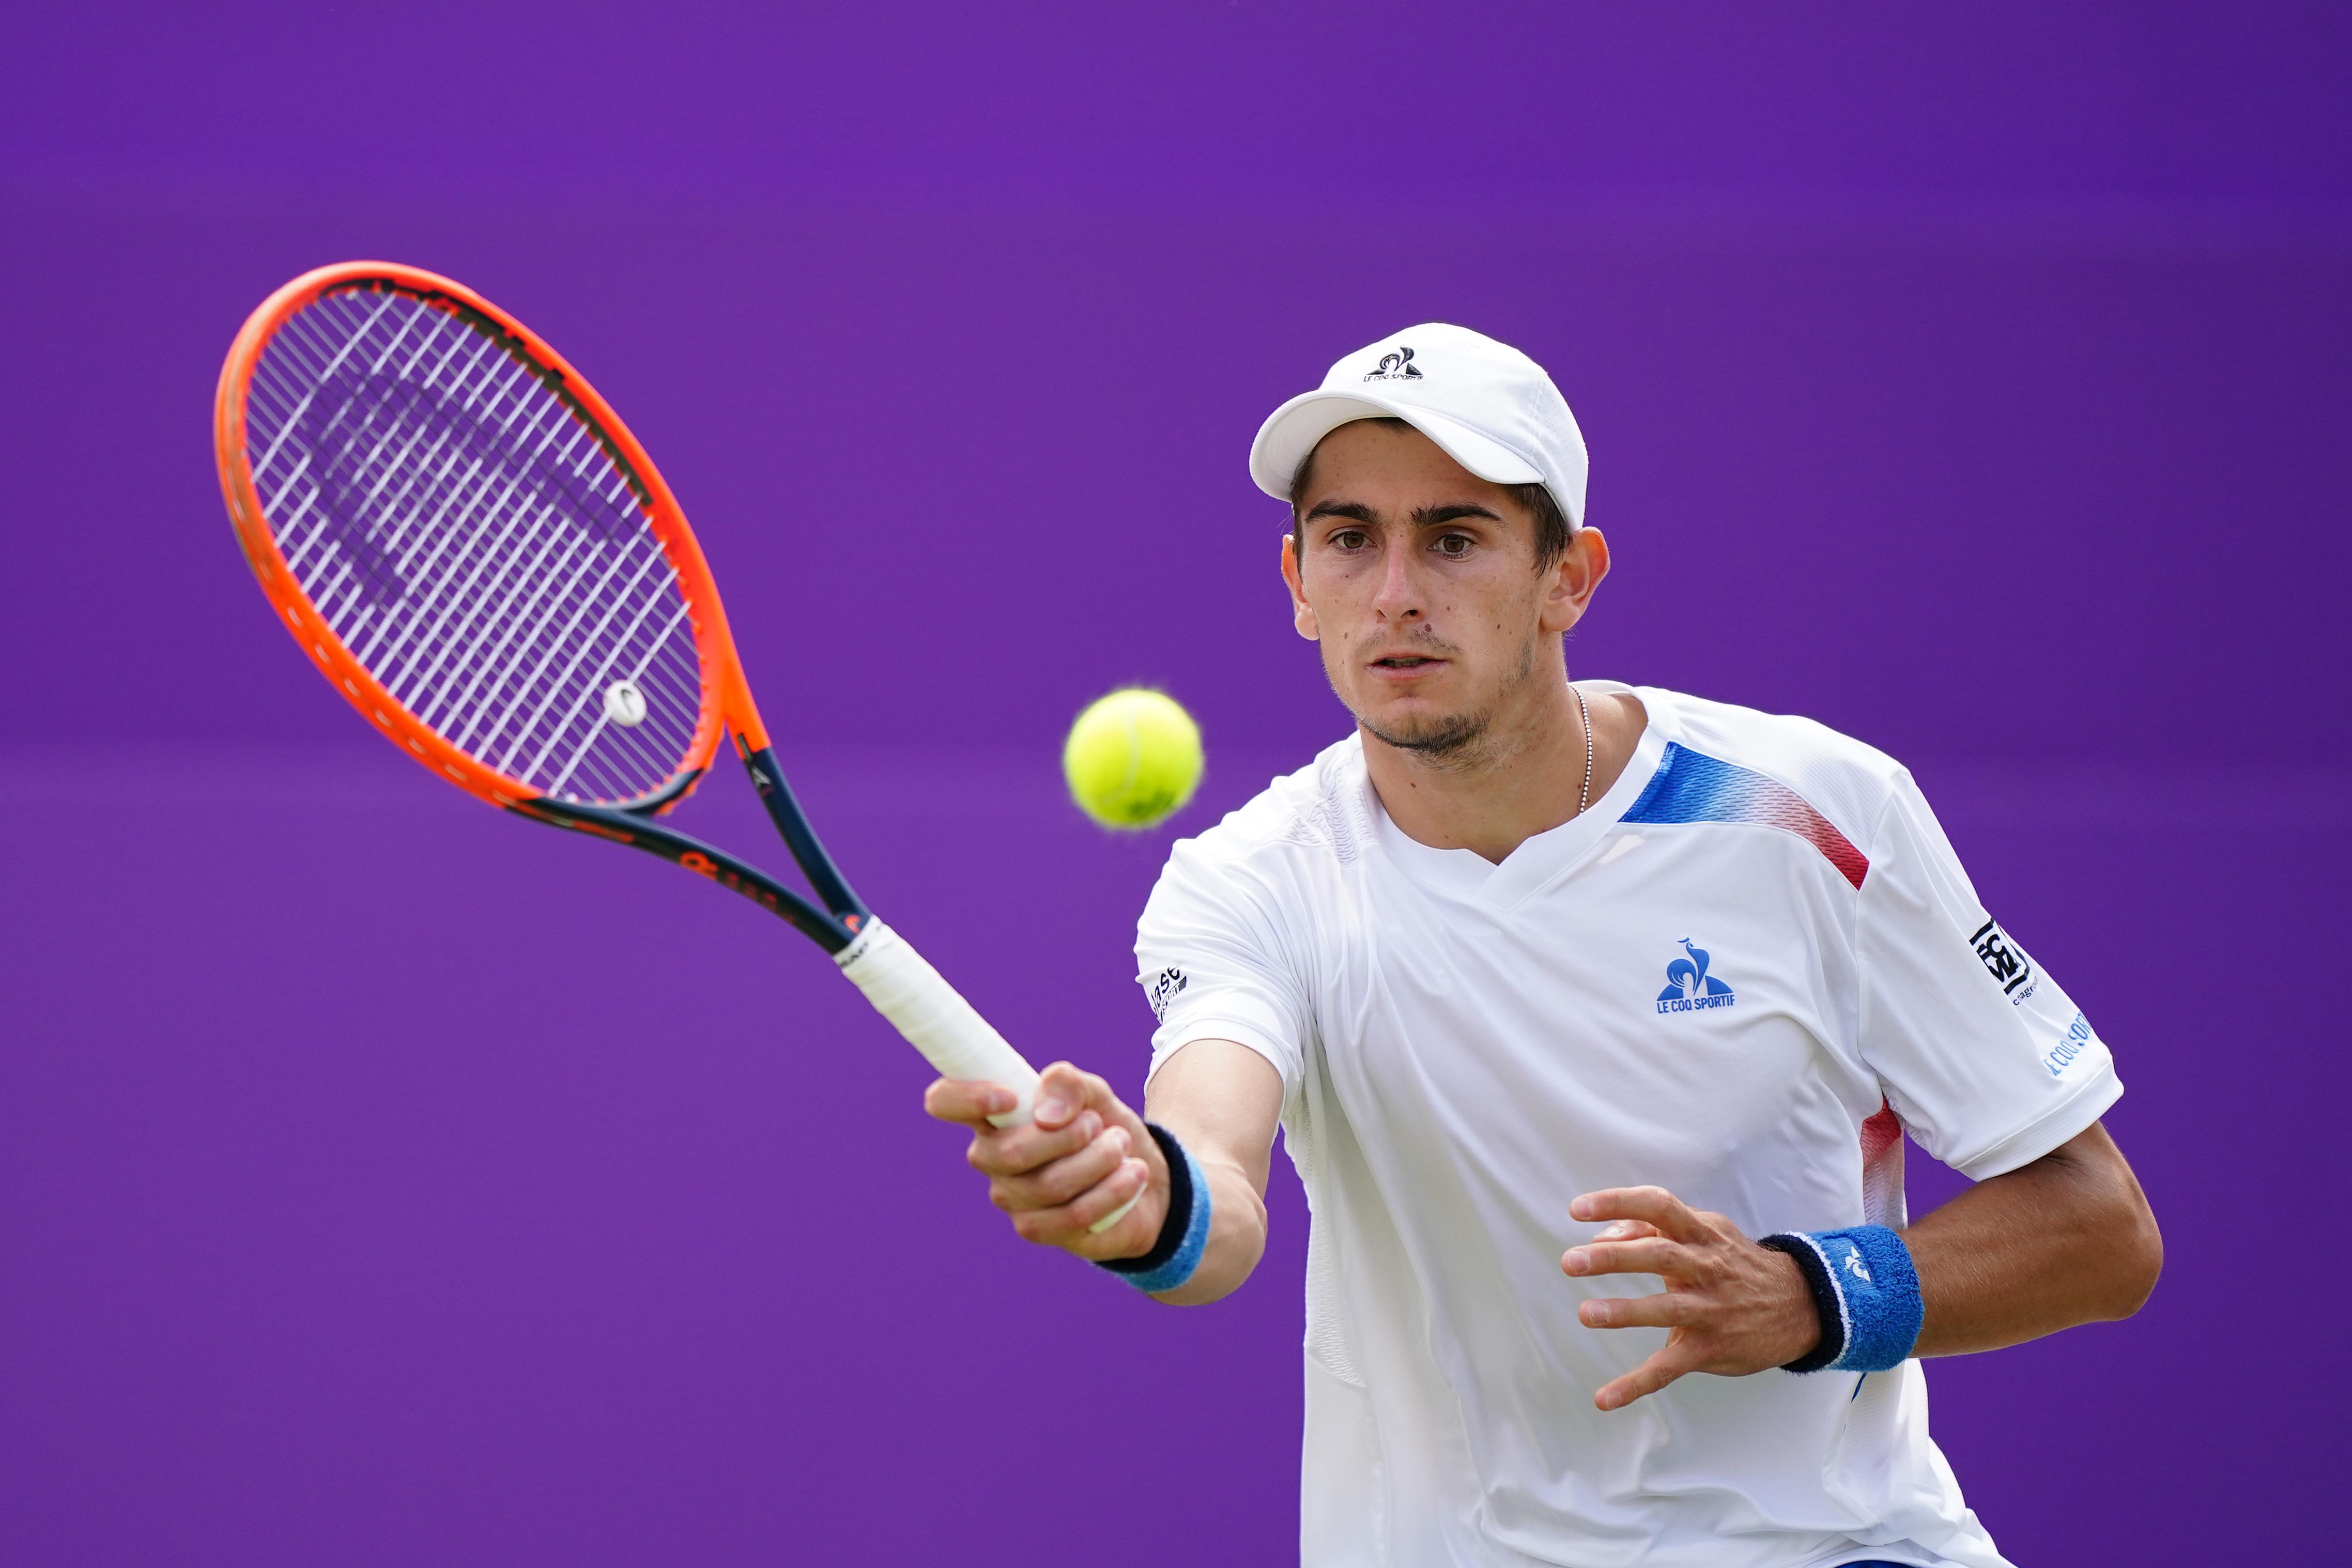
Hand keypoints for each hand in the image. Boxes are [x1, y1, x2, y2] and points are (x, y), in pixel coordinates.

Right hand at [923, 1062, 1167, 1261]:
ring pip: (1050, 1184)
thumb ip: (1070, 1085)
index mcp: (992, 1114)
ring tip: (1121, 1145)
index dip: (965, 1097)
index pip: (945, 1101)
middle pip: (1010, 1151)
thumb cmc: (1104, 1127)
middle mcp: (991, 1158)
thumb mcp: (1095, 1094)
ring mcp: (1011, 1198)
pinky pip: (1073, 1215)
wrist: (1143, 1175)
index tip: (1010, 1096)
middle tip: (1099, 1125)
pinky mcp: (1037, 1230)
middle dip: (1070, 1135)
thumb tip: (1047, 1113)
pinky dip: (1113, 1190)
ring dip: (1100, 1159)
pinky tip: (1132, 1175)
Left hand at [1561, 1186, 1818, 1411]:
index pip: (1658, 1206)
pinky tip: (1604, 1398)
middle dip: (1613, 1257)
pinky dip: (1636, 1385)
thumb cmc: (1733, 1262)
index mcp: (1700, 1233)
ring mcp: (1711, 1310)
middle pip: (1659, 1255)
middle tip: (1571, 1262)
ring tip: (1587, 1313)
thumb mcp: (1703, 1232)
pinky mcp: (1711, 1349)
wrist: (1801, 1304)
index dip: (1618, 1203)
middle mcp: (1707, 1267)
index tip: (1578, 1209)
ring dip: (1626, 1312)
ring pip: (1668, 1309)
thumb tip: (1601, 1236)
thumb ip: (1649, 1229)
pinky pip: (1670, 1369)